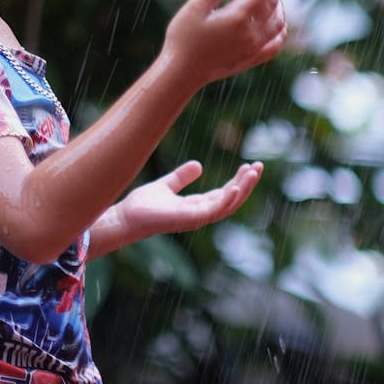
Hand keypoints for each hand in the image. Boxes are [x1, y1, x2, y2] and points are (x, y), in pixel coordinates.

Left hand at [117, 159, 263, 238]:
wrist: (125, 217)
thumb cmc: (142, 206)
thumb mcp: (165, 185)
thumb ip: (181, 177)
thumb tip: (198, 165)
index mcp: (196, 206)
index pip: (224, 194)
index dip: (239, 181)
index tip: (250, 166)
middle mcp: (199, 213)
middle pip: (231, 199)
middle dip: (247, 184)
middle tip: (259, 166)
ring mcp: (196, 218)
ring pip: (228, 205)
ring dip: (242, 189)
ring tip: (253, 173)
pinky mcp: (188, 219)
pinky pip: (213, 211)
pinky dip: (227, 200)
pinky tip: (236, 187)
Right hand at [164, 0, 286, 87]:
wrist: (182, 72)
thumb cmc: (183, 38)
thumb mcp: (194, 7)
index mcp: (238, 17)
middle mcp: (251, 33)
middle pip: (274, 2)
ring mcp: (254, 48)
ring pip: (279, 22)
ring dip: (279, 5)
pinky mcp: (251, 59)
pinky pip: (276, 44)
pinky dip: (281, 30)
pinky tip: (278, 24)